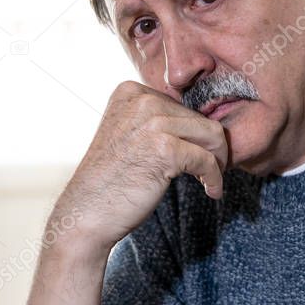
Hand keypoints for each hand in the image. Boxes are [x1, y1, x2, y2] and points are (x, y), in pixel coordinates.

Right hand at [57, 80, 229, 249]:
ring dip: (217, 161)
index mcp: (130, 91)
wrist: (87, 212)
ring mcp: (153, 123)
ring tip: (211, 180)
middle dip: (210, 147)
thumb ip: (157, 120)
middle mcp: (141, 100)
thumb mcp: (130, 133)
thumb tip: (205, 121)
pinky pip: (208, 160)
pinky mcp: (166, 149)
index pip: (182, 105)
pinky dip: (215, 179)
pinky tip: (212, 191)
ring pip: (212, 134)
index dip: (195, 133)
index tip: (198, 154)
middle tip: (210, 172)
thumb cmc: (111, 179)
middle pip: (201, 117)